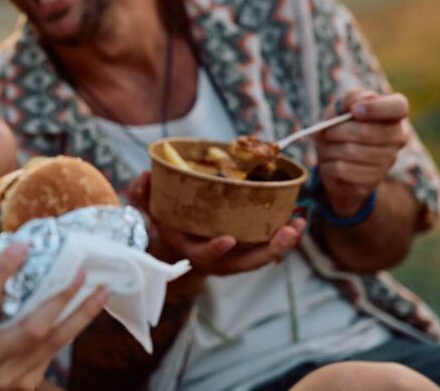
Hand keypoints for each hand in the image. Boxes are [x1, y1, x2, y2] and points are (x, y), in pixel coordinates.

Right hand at [0, 244, 108, 389]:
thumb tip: (15, 266)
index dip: (2, 271)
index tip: (22, 246)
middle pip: (34, 327)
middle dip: (61, 297)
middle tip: (80, 272)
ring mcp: (11, 377)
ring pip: (55, 343)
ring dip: (81, 315)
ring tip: (101, 291)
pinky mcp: (26, 386)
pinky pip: (53, 353)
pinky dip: (69, 330)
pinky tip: (82, 313)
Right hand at [125, 171, 304, 275]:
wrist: (179, 244)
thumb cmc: (166, 224)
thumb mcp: (149, 211)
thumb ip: (141, 195)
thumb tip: (144, 176)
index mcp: (192, 251)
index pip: (204, 255)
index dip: (215, 249)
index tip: (227, 239)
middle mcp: (217, 260)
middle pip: (246, 262)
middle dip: (268, 250)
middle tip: (286, 233)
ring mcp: (235, 258)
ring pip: (262, 257)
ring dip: (283, 243)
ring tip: (298, 223)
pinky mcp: (247, 250)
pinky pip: (268, 247)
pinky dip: (283, 236)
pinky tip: (298, 219)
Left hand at [315, 90, 408, 216]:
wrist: (336, 165)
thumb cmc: (340, 130)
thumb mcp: (340, 109)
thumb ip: (350, 99)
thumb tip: (356, 103)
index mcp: (393, 116)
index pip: (399, 106)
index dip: (376, 107)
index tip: (354, 110)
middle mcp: (397, 138)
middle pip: (365, 131)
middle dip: (337, 130)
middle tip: (325, 132)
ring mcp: (388, 161)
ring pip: (350, 151)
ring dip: (329, 148)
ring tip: (327, 147)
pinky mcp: (373, 180)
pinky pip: (342, 169)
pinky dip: (328, 164)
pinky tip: (330, 162)